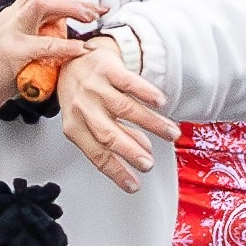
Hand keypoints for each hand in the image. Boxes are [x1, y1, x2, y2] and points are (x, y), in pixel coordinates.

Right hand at [0, 0, 99, 131]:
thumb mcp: (17, 43)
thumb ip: (38, 32)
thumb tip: (64, 27)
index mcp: (13, 15)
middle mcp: (11, 18)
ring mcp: (10, 33)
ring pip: (42, 5)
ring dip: (71, 8)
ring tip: (93, 16)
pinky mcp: (12, 53)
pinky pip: (45, 45)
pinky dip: (67, 46)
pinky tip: (82, 48)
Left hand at [58, 37, 177, 193]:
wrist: (74, 60)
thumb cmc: (83, 97)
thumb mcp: (89, 121)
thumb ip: (116, 138)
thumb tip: (143, 154)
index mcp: (74, 125)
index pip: (96, 153)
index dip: (116, 171)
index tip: (133, 185)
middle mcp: (82, 106)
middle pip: (108, 134)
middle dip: (130, 152)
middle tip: (148, 164)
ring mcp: (94, 87)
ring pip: (125, 109)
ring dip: (151, 124)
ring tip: (171, 134)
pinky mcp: (106, 68)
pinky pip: (129, 82)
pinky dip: (146, 93)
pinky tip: (160, 103)